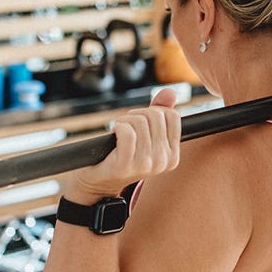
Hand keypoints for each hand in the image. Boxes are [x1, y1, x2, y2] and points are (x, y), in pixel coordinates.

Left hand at [66, 88, 181, 202]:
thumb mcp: (146, 134)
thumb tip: (170, 93)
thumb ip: (160, 113)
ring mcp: (145, 165)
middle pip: (155, 116)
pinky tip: (114, 136)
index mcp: (172, 156)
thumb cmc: (123, 153)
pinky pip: (127, 132)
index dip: (154, 111)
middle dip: (137, 114)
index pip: (172, 116)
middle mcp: (163, 162)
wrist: (98, 178)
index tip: (142, 122)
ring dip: (125, 121)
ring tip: (119, 133)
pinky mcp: (125, 165)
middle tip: (127, 127)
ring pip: (140, 122)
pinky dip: (118, 128)